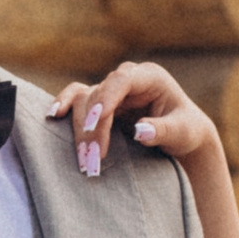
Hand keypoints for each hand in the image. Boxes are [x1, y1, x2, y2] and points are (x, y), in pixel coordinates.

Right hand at [47, 59, 218, 182]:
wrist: (180, 135)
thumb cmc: (186, 130)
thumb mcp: (182, 132)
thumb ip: (163, 130)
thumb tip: (140, 131)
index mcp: (149, 77)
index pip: (121, 80)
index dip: (104, 99)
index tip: (94, 124)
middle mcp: (126, 79)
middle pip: (98, 95)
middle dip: (91, 128)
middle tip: (92, 161)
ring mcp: (111, 90)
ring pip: (83, 100)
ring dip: (79, 129)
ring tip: (84, 160)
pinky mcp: (99, 102)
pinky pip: (76, 98)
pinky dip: (64, 106)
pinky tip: (53, 116)